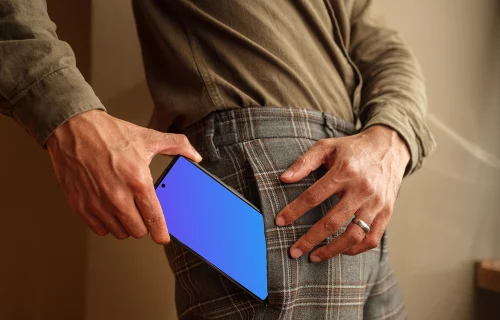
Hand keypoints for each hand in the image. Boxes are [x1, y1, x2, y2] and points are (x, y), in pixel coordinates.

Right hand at [46, 110, 201, 243]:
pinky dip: (106, 223)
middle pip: (138, 231)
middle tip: (142, 212)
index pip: (154, 219)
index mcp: (138, 181)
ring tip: (126, 208)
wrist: (73, 129)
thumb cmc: (109, 134)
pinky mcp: (81, 206)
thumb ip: (177, 146)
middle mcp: (118, 196)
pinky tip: (109, 209)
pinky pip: (100, 229)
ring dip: (125, 224)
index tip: (162, 237)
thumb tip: (195, 155)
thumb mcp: (148, 137)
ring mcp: (97, 203)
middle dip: (144, 224)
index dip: (161, 233)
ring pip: (120, 232)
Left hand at [275, 125, 409, 261]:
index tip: (280, 222)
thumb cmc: (352, 148)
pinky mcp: (387, 212)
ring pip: (353, 235)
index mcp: (345, 171)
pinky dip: (356, 249)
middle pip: (332, 222)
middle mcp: (362, 189)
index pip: (314, 196)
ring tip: (314, 256)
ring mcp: (376, 202)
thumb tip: (283, 179)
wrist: (389, 146)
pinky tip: (340, 251)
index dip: (295, 210)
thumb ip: (304, 162)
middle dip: (310, 239)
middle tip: (293, 251)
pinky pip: (372, 238)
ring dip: (332, 250)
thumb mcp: (326, 147)